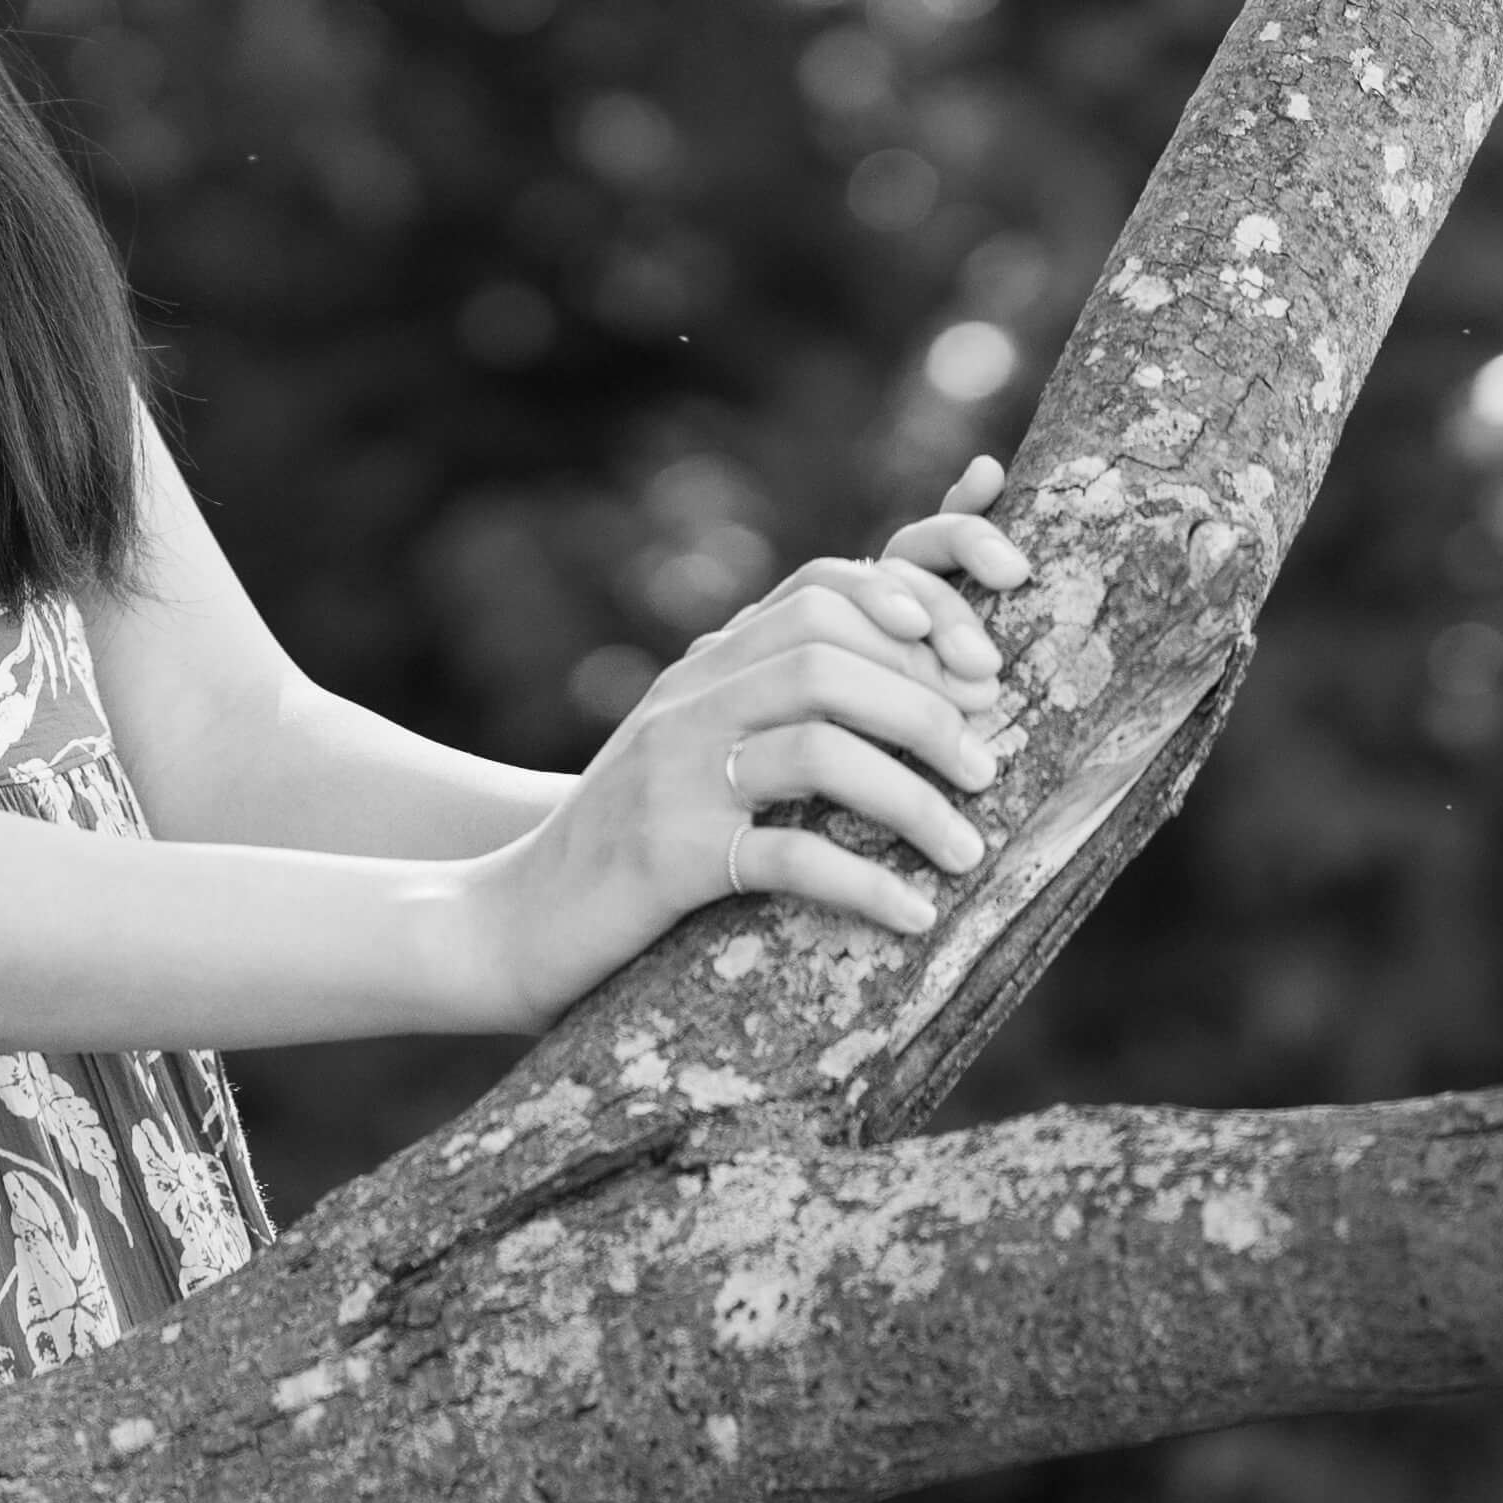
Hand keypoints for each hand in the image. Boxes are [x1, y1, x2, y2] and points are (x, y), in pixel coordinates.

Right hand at [468, 455, 1026, 1026]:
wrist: (514, 918)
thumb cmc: (636, 836)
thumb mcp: (701, 745)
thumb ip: (781, 701)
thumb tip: (921, 676)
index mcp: (706, 661)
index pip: (822, 583)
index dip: (919, 603)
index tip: (987, 664)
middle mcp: (689, 698)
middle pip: (829, 654)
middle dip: (927, 704)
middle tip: (988, 766)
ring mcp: (674, 774)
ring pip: (817, 747)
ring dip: (913, 797)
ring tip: (968, 848)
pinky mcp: (667, 857)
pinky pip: (785, 857)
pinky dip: (864, 885)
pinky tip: (914, 915)